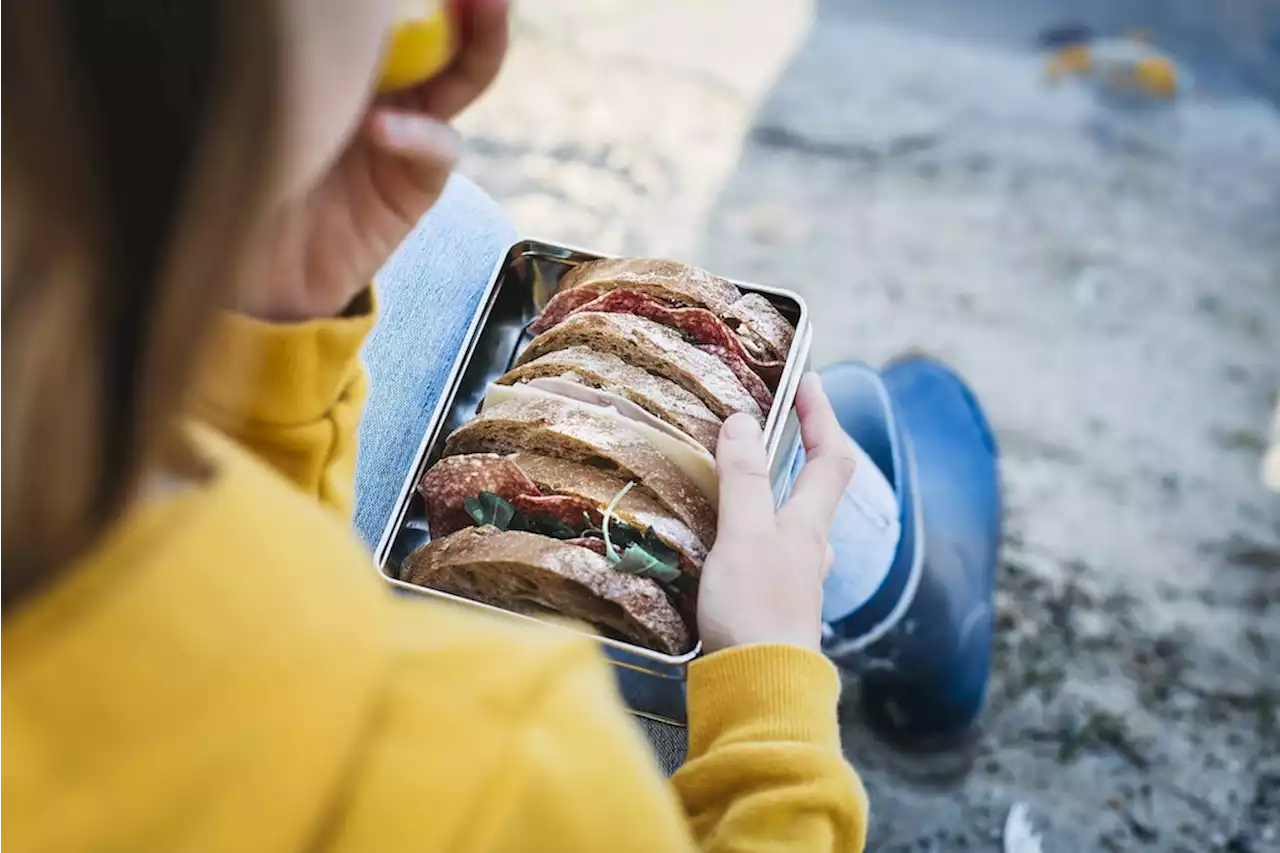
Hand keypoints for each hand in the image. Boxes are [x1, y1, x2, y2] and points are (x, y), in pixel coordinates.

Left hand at [239, 0, 509, 321]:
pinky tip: (379, 128)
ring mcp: (408, 130)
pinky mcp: (418, 184)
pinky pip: (438, 148)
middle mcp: (385, 83)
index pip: (396, 12)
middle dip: (468, 5)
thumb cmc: (233, 171)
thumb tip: (326, 13)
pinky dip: (417, 134)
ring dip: (481, 42)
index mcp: (347, 55)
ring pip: (462, 77)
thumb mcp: (260, 94)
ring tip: (483, 7)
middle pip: (442, 31)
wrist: (247, 266)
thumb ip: (310, 55)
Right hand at [697, 373, 856, 653]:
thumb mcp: (744, 535)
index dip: (824, 416)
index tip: (808, 380)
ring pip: (798, 523)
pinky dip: (760, 531)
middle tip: (779, 423)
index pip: (831, 457)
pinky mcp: (772, 607)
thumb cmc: (756, 611)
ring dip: (782, 492)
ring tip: (749, 476)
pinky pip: (773, 553)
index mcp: (808, 525)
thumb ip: (744, 479)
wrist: (759, 690)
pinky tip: (735, 541)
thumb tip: (744, 420)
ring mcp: (795, 581)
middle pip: (820, 489)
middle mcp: (810, 550)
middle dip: (806, 450)